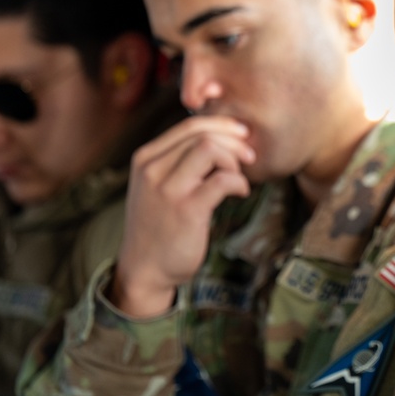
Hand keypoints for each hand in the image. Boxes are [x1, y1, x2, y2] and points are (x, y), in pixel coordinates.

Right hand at [110, 116, 254, 317]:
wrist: (144, 270)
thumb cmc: (159, 225)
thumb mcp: (157, 185)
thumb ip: (177, 161)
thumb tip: (219, 137)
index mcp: (146, 158)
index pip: (189, 125)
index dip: (222, 125)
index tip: (242, 135)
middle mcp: (152, 169)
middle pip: (202, 134)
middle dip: (234, 142)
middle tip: (250, 157)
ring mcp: (168, 189)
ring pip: (210, 150)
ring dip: (234, 161)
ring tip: (239, 178)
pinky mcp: (186, 209)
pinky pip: (222, 180)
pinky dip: (239, 182)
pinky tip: (241, 193)